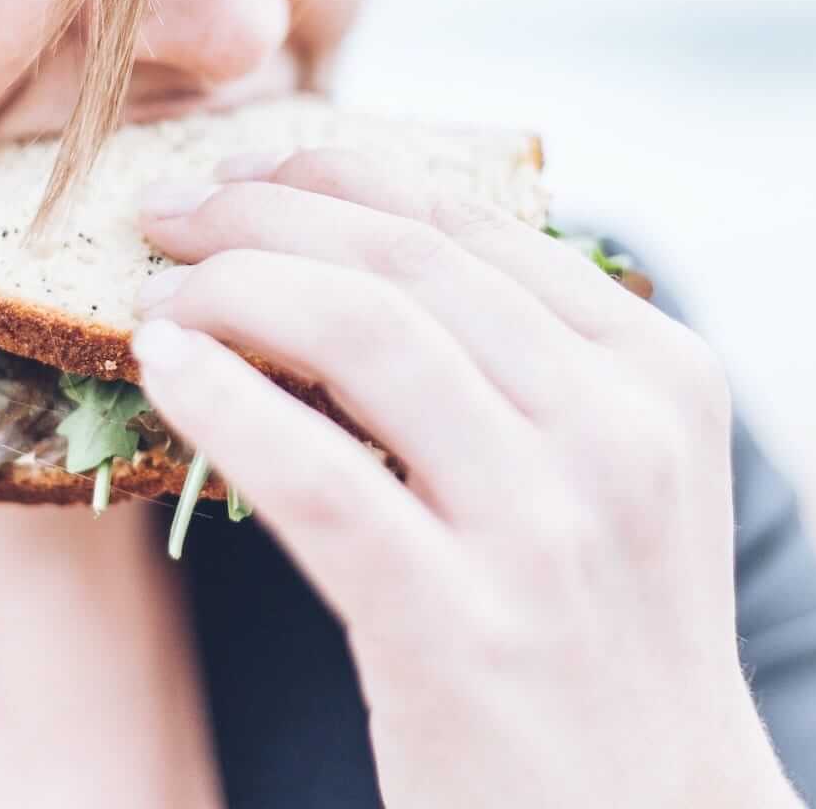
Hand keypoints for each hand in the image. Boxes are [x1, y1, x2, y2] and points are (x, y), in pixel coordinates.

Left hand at [130, 149, 801, 808]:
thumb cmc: (599, 643)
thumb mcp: (607, 479)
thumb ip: (520, 367)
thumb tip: (346, 259)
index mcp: (657, 373)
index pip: (473, 221)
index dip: (338, 175)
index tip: (248, 172)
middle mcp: (617, 430)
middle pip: (407, 260)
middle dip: (266, 213)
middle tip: (170, 216)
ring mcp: (547, 528)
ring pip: (364, 333)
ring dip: (233, 289)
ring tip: (157, 295)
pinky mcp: (460, 628)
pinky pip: (315, 476)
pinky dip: (222, 402)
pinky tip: (164, 369)